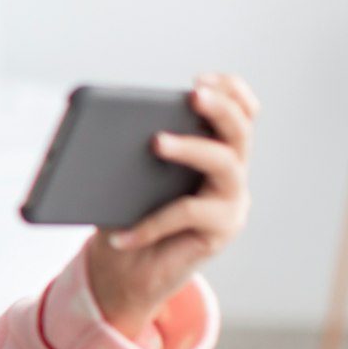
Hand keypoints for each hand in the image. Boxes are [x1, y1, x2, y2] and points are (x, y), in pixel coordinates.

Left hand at [84, 73, 256, 336]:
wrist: (126, 270)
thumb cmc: (126, 212)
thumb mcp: (126, 174)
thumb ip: (129, 149)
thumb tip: (106, 129)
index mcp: (214, 148)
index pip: (241, 110)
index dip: (229, 90)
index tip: (199, 78)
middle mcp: (232, 171)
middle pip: (240, 130)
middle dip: (218, 107)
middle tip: (191, 94)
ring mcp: (232, 201)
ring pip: (224, 164)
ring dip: (190, 148)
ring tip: (156, 141)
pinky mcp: (221, 232)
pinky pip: (188, 214)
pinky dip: (150, 222)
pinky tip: (121, 233)